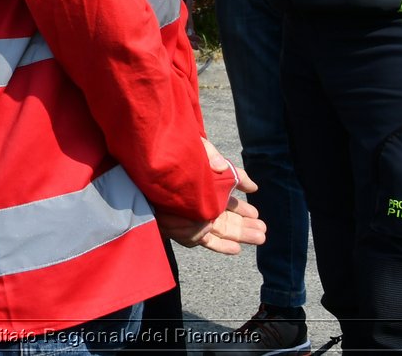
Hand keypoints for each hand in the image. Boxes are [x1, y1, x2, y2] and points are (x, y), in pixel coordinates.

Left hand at [157, 137, 266, 253]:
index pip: (227, 183)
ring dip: (242, 233)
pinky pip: (206, 241)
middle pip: (229, 213)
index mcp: (202, 181)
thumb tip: (226, 169)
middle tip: (263, 225)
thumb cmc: (163, 161)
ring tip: (261, 236)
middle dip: (247, 220)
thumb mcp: (190, 152)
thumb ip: (209, 155)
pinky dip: (221, 246)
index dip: (241, 183)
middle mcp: (200, 201)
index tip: (253, 187)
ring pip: (224, 228)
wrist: (139, 181)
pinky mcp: (185, 230)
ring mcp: (194, 217)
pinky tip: (236, 249)